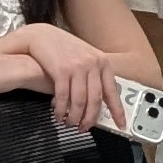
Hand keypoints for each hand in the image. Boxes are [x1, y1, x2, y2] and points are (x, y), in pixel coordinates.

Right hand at [7, 24, 121, 130]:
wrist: (42, 34)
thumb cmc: (63, 48)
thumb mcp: (85, 58)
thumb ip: (94, 75)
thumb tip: (99, 98)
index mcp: (103, 62)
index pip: (113, 91)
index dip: (117, 111)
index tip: (121, 125)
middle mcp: (93, 64)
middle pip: (95, 100)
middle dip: (90, 118)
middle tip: (84, 128)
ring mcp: (78, 66)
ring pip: (80, 101)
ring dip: (74, 116)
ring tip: (69, 123)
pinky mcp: (61, 70)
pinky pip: (63, 96)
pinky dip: (60, 109)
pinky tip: (57, 114)